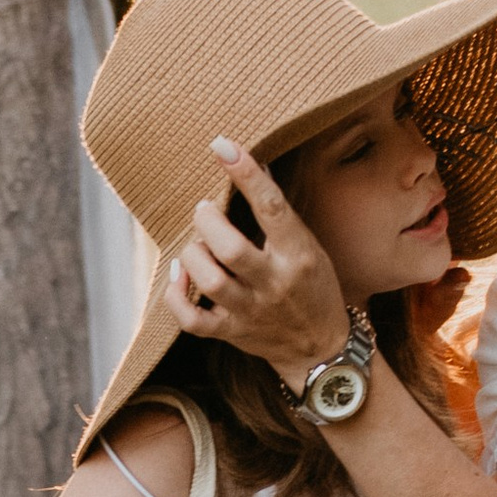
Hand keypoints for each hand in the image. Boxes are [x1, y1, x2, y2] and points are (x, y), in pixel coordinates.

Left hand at [167, 139, 351, 383]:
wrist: (319, 349)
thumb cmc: (312, 288)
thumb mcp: (309, 248)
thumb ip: (279, 218)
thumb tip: (252, 169)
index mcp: (298, 255)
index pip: (271, 207)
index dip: (246, 173)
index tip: (223, 146)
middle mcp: (274, 283)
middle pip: (230, 248)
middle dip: (207, 221)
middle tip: (204, 211)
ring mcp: (251, 311)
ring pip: (210, 281)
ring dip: (192, 255)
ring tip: (195, 245)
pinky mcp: (232, 333)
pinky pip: (193, 321)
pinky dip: (176, 297)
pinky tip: (179, 278)